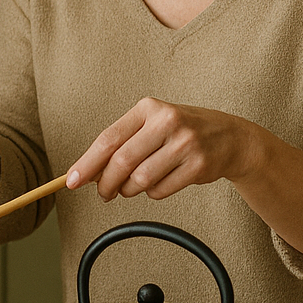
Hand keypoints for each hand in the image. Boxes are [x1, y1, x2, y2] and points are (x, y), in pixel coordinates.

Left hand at [66, 98, 262, 200]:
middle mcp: (167, 121)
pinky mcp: (198, 165)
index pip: (108, 139)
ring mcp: (185, 143)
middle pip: (122, 162)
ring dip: (129, 190)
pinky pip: (160, 190)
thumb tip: (88, 172)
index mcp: (147, 108)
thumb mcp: (152, 125)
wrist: (231, 137)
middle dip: (105, 184)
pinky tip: (158, 183)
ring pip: (140, 180)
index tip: (71, 180)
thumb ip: (122, 143)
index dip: (86, 163)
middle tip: (102, 193)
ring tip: (132, 186)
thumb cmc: (180, 132)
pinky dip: (152, 193)